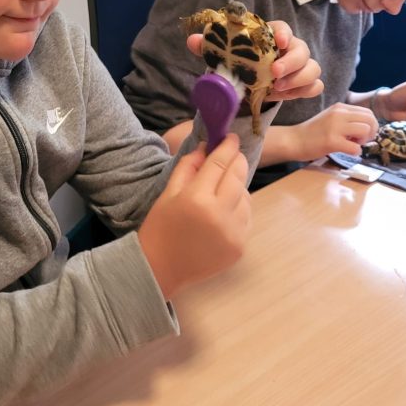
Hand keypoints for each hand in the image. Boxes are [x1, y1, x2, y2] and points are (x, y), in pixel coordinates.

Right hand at [138, 134, 250, 299]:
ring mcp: (233, 233)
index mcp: (197, 198)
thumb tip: (207, 147)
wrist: (160, 268)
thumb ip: (188, 166)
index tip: (231, 137)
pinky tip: (225, 210)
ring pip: (246, 197)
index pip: (220, 163)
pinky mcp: (239, 247)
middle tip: (234, 153)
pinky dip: (239, 209)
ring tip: (224, 187)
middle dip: (238, 161)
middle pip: (238, 176)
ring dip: (238, 187)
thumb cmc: (159, 227)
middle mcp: (219, 214)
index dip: (228, 147)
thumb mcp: (168, 192)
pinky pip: (246, 218)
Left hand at [185, 19, 323, 102]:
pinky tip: (286, 96)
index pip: (283, 28)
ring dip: (299, 79)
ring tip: (278, 89)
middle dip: (291, 62)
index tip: (278, 41)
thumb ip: (208, 47)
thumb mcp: (223, 55)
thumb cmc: (240, 62)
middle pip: (303, 49)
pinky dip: (304, 91)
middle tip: (274, 73)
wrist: (248, 81)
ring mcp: (299, 67)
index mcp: (271, 37)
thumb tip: (193, 40)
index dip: (283, 33)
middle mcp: (289, 49)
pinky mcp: (303, 84)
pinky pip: (315, 86)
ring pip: (313, 68)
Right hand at [293, 102, 378, 159]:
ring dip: (363, 141)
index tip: (362, 135)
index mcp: (340, 108)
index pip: (367, 113)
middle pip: (370, 119)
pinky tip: (346, 151)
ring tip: (352, 144)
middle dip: (371, 132)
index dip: (371, 125)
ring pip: (365, 130)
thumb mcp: (331, 118)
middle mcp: (339, 114)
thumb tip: (368, 128)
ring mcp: (335, 127)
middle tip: (361, 141)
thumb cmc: (312, 132)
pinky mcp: (331, 141)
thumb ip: (347, 119)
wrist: (293, 140)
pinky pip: (355, 147)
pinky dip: (355, 152)